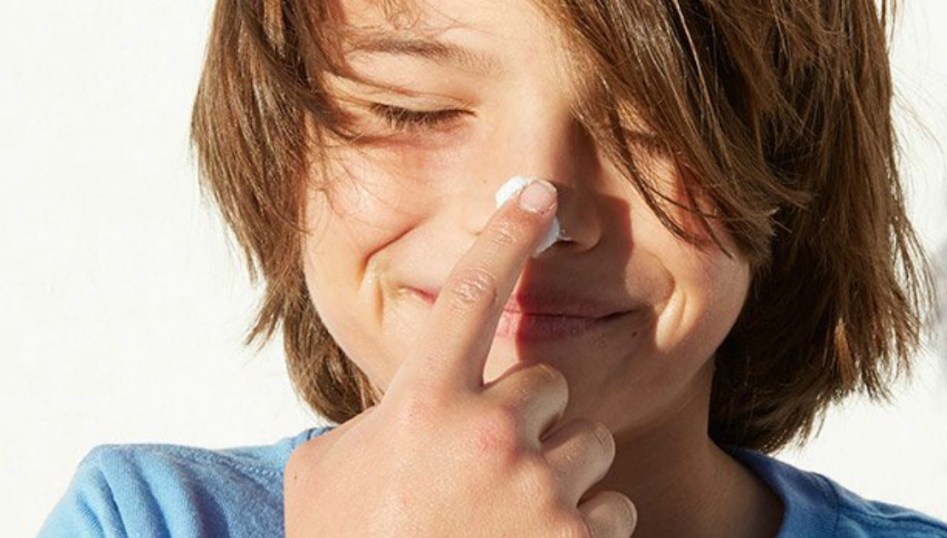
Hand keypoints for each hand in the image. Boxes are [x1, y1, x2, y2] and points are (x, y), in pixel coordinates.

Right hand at [284, 179, 635, 536]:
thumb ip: (366, 425)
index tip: (535, 195)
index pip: (470, 293)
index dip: (505, 234)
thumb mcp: (328, 474)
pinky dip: (586, 530)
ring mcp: (539, 490)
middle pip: (546, 386)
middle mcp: (487, 432)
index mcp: (422, 404)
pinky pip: (613, 509)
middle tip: (489, 471)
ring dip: (559, 478)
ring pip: (588, 447)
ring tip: (508, 521)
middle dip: (526, 423)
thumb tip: (389, 413)